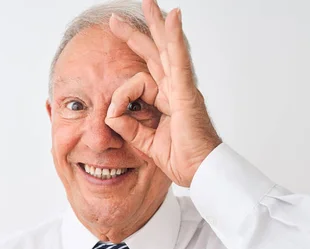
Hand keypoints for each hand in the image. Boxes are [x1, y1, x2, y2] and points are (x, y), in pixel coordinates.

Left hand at [106, 0, 221, 187]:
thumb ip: (127, 126)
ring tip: (149, 3)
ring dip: (157, 24)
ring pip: (167, 49)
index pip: (139, 80)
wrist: (200, 172)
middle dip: (136, 34)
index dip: (121, 91)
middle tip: (116, 19)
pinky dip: (176, 39)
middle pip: (155, 53)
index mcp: (166, 99)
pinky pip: (180, 61)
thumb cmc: (182, 158)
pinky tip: (173, 18)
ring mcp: (182, 88)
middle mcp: (174, 88)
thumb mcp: (144, 141)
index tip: (112, 114)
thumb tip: (109, 113)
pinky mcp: (187, 93)